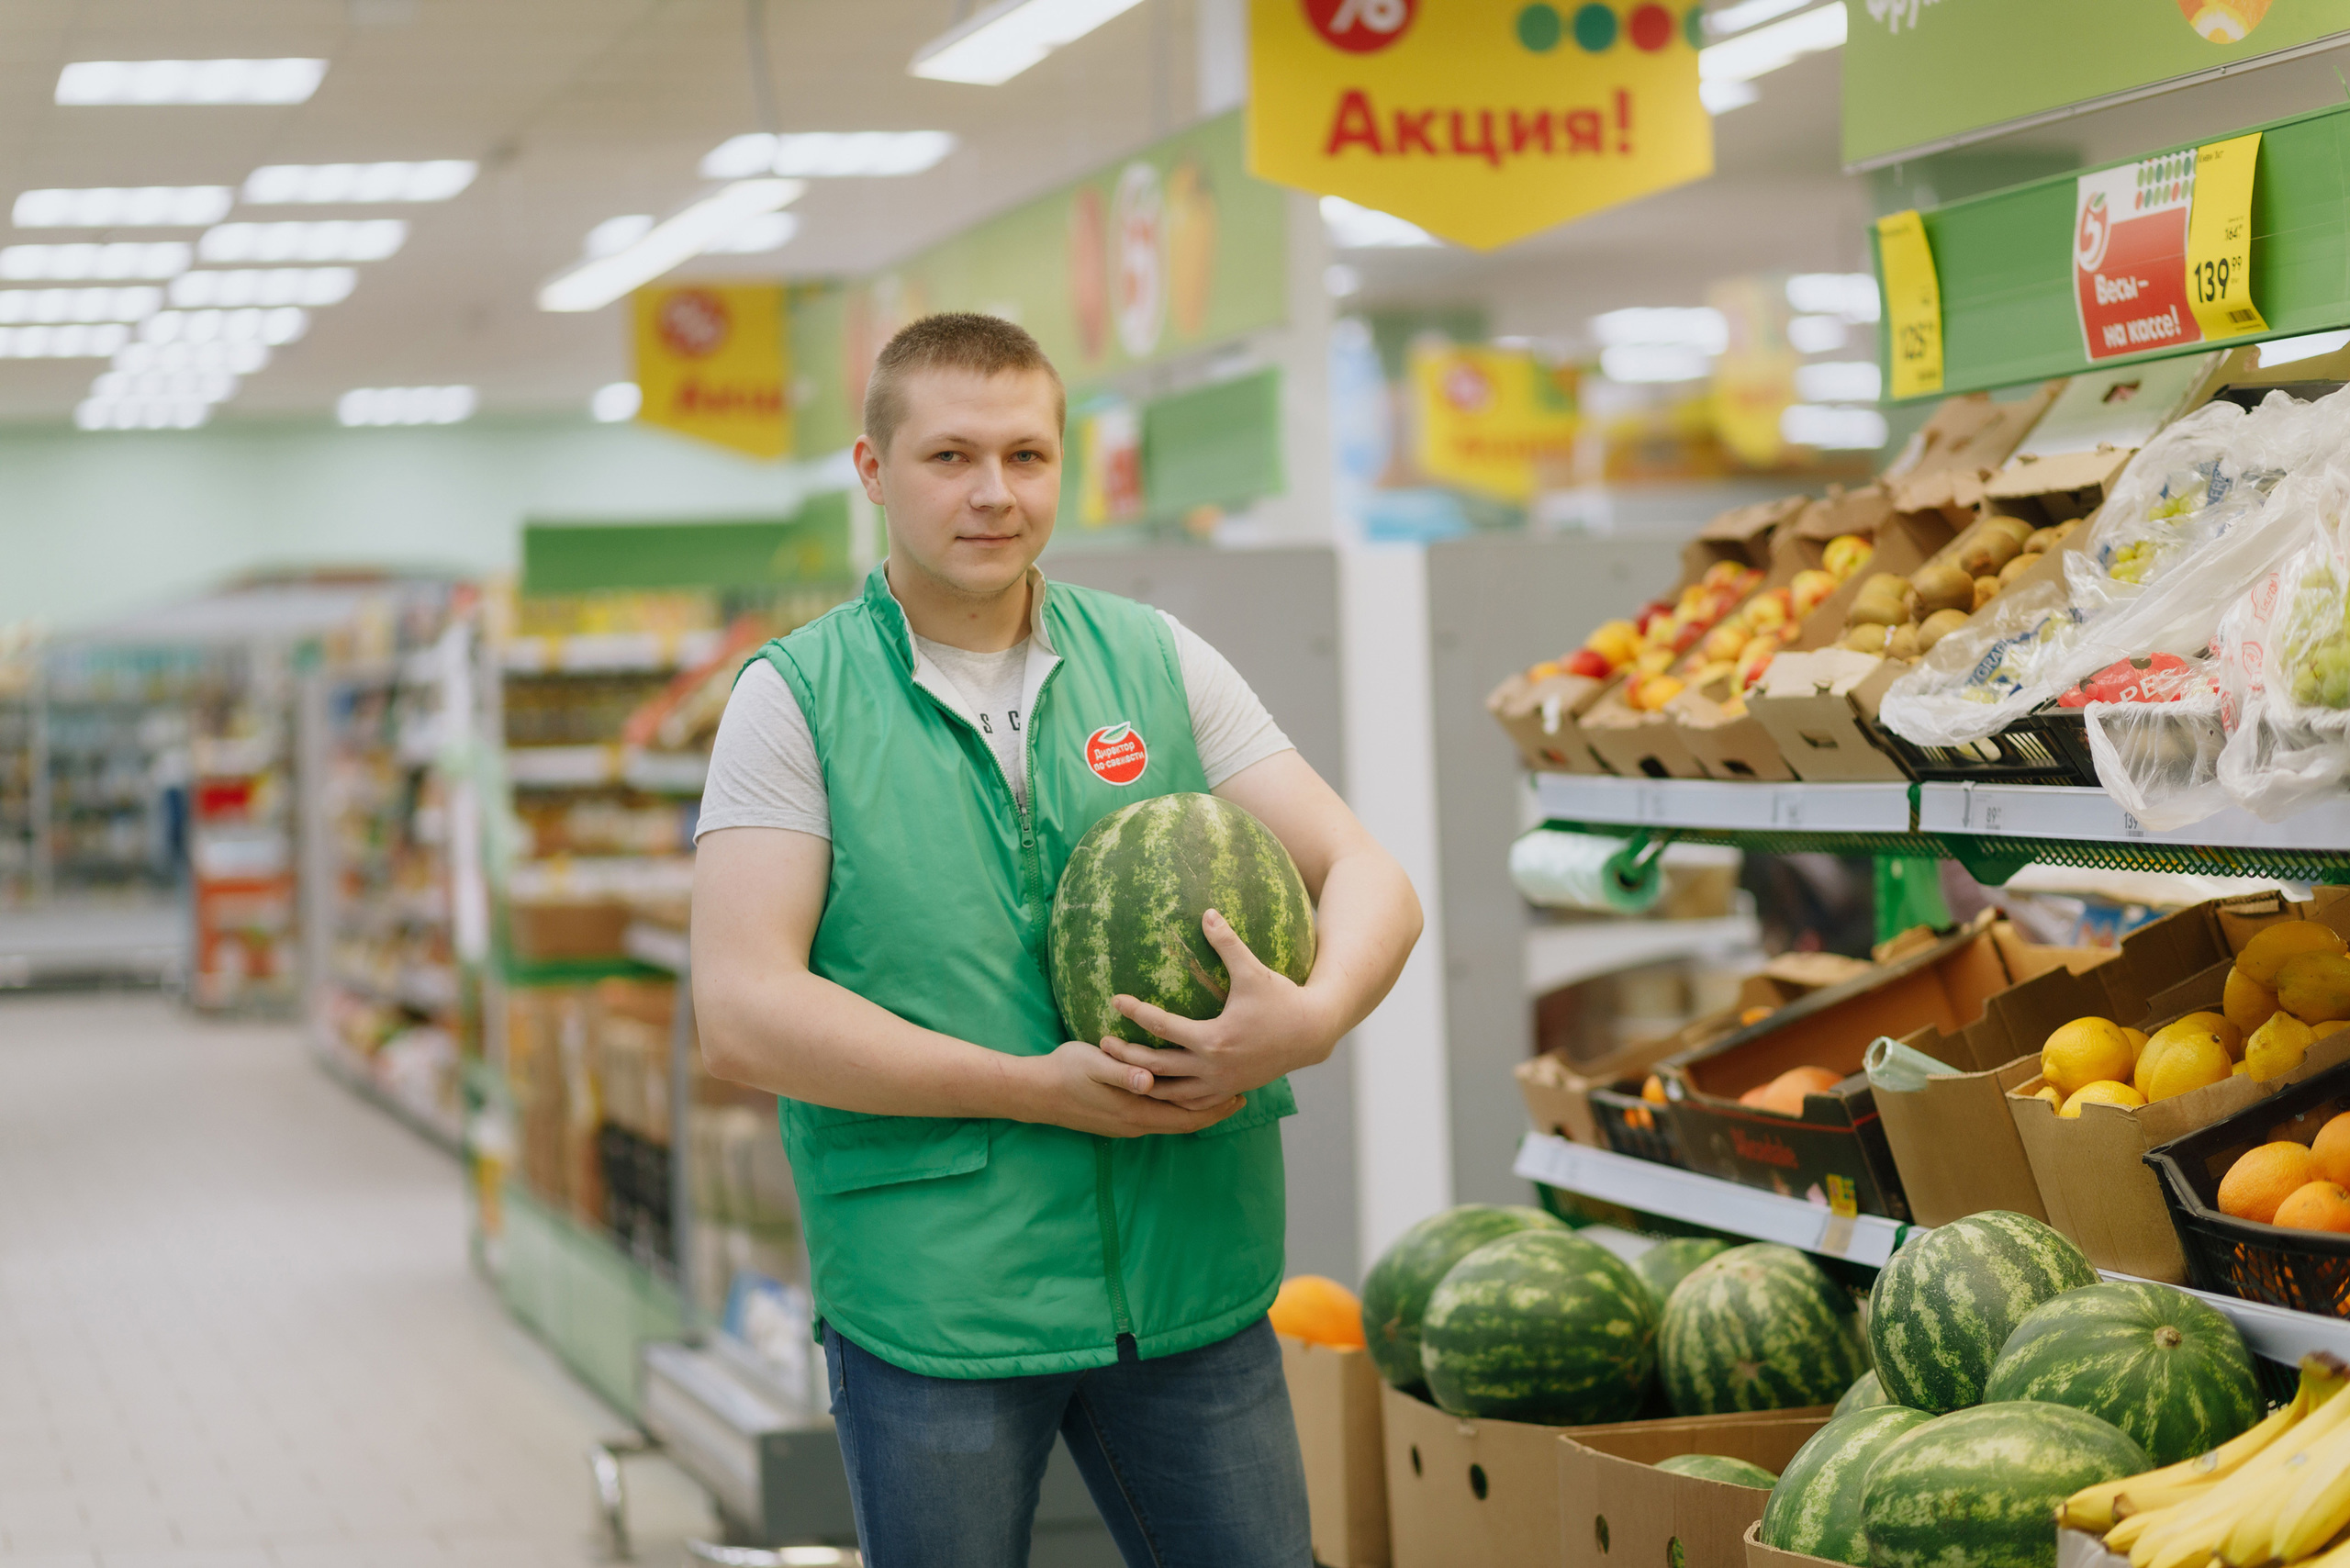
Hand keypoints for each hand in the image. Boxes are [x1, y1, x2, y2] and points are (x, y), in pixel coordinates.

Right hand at [1015, 1041, 1244, 1137]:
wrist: (1035, 1093)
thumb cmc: (1065, 1072)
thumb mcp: (1094, 1065)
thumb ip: (1122, 1072)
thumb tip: (1149, 1081)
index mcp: (1135, 1112)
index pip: (1186, 1117)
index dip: (1215, 1109)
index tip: (1240, 1094)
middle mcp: (1135, 1124)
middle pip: (1185, 1123)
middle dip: (1214, 1111)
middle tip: (1241, 1096)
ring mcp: (1126, 1124)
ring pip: (1172, 1122)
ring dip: (1197, 1110)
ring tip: (1218, 1094)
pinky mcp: (1118, 1119)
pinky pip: (1158, 1118)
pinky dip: (1178, 1108)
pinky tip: (1182, 1094)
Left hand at [1099, 908, 1338, 1107]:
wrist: (1311, 1034)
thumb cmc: (1282, 999)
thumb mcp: (1254, 971)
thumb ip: (1227, 943)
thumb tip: (1206, 912)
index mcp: (1213, 1040)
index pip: (1163, 1026)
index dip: (1136, 1011)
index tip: (1115, 998)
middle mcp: (1213, 1068)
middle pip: (1156, 1068)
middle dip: (1126, 1057)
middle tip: (1102, 1043)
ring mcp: (1220, 1084)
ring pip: (1170, 1095)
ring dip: (1143, 1084)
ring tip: (1118, 1071)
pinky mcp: (1229, 1091)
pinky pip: (1192, 1104)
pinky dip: (1171, 1100)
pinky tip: (1156, 1089)